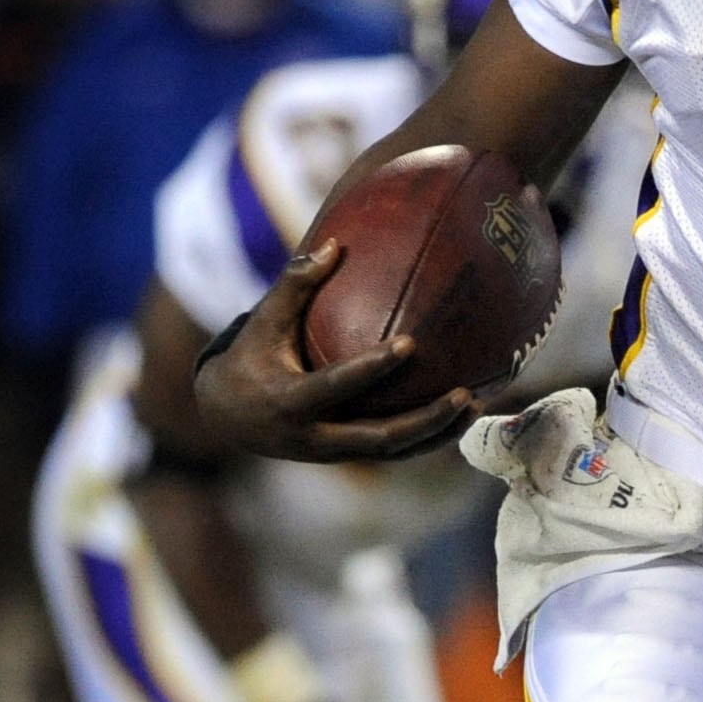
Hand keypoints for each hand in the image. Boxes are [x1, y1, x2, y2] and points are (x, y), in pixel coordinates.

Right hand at [188, 243, 476, 461]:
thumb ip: (295, 284)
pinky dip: (426, 439)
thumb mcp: (263, 321)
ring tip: (476, 404)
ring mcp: (334, 453)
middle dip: (426, 421)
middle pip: (380, 438)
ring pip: (394, 453)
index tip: (410, 344)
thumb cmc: (249, 357)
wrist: (226, 417)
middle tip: (465, 393)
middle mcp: (315, 437)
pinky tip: (459, 415)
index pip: (337, 385)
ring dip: (437, 434)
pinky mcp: (346, 457)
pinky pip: (393, 453)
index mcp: (291, 401)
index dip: (373, 368)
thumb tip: (333, 243)